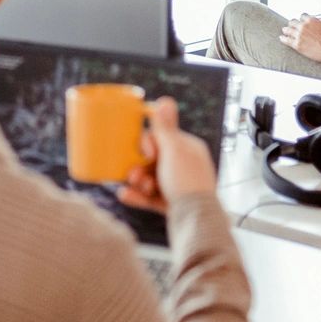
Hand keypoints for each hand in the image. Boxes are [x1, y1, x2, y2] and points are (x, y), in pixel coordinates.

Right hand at [118, 97, 217, 212]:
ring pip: (149, 178)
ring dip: (138, 180)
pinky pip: (150, 197)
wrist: (196, 221)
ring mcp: (178, 185)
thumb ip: (165, 128)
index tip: (147, 152)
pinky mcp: (172, 204)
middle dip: (139, 165)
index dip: (148, 144)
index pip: (162, 138)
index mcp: (189, 149)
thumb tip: (165, 100)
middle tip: (133, 173)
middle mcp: (185, 165)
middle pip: (152, 159)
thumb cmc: (187, 183)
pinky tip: (125, 195)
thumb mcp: (174, 151)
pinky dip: (137, 196)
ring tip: (134, 185)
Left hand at [281, 11, 320, 64]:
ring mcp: (299, 35)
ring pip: (288, 30)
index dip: (302, 19)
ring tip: (285, 31)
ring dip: (286, 30)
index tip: (301, 21)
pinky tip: (282, 38)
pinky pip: (286, 40)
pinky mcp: (297, 44)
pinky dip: (283, 39)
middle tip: (291, 26)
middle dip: (292, 24)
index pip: (302, 16)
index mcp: (311, 20)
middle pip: (293, 22)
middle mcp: (303, 26)